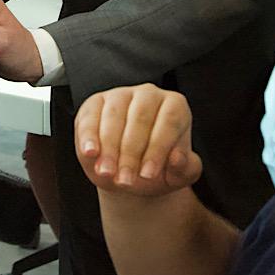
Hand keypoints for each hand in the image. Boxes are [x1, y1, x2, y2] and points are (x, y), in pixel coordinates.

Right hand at [75, 84, 202, 196]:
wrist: (128, 174)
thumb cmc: (156, 169)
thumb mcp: (176, 176)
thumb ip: (185, 169)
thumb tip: (178, 158)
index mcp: (175, 106)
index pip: (169, 122)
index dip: (158, 149)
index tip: (148, 174)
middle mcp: (149, 94)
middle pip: (140, 119)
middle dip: (130, 153)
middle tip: (125, 180)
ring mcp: (120, 95)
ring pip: (114, 117)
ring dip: (109, 148)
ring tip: (108, 173)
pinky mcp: (95, 103)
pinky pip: (91, 117)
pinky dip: (89, 136)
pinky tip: (91, 153)